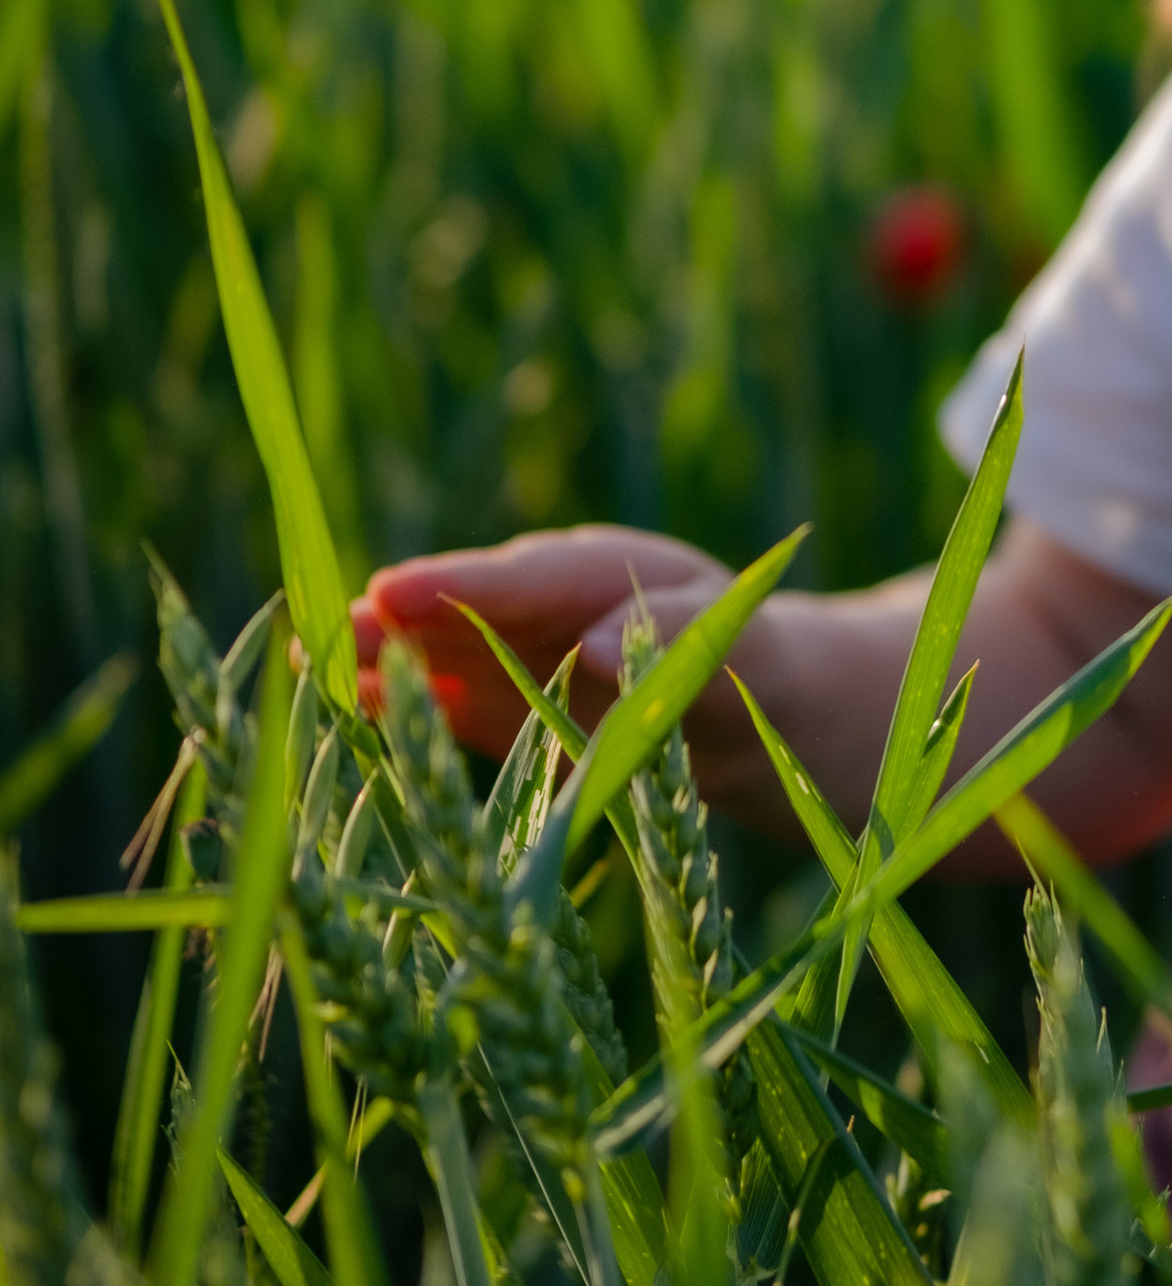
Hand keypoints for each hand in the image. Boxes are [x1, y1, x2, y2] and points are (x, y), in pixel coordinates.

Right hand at [355, 526, 732, 761]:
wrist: (745, 709)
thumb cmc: (744, 657)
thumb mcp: (733, 642)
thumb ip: (669, 639)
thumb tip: (592, 651)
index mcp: (594, 571)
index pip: (518, 577)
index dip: (457, 585)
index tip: (395, 589)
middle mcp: (537, 609)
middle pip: (457, 610)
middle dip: (394, 618)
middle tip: (329, 628)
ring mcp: (508, 658)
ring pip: (433, 655)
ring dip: (377, 661)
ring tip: (311, 663)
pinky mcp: (497, 713)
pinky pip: (441, 708)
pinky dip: (397, 711)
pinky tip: (341, 715)